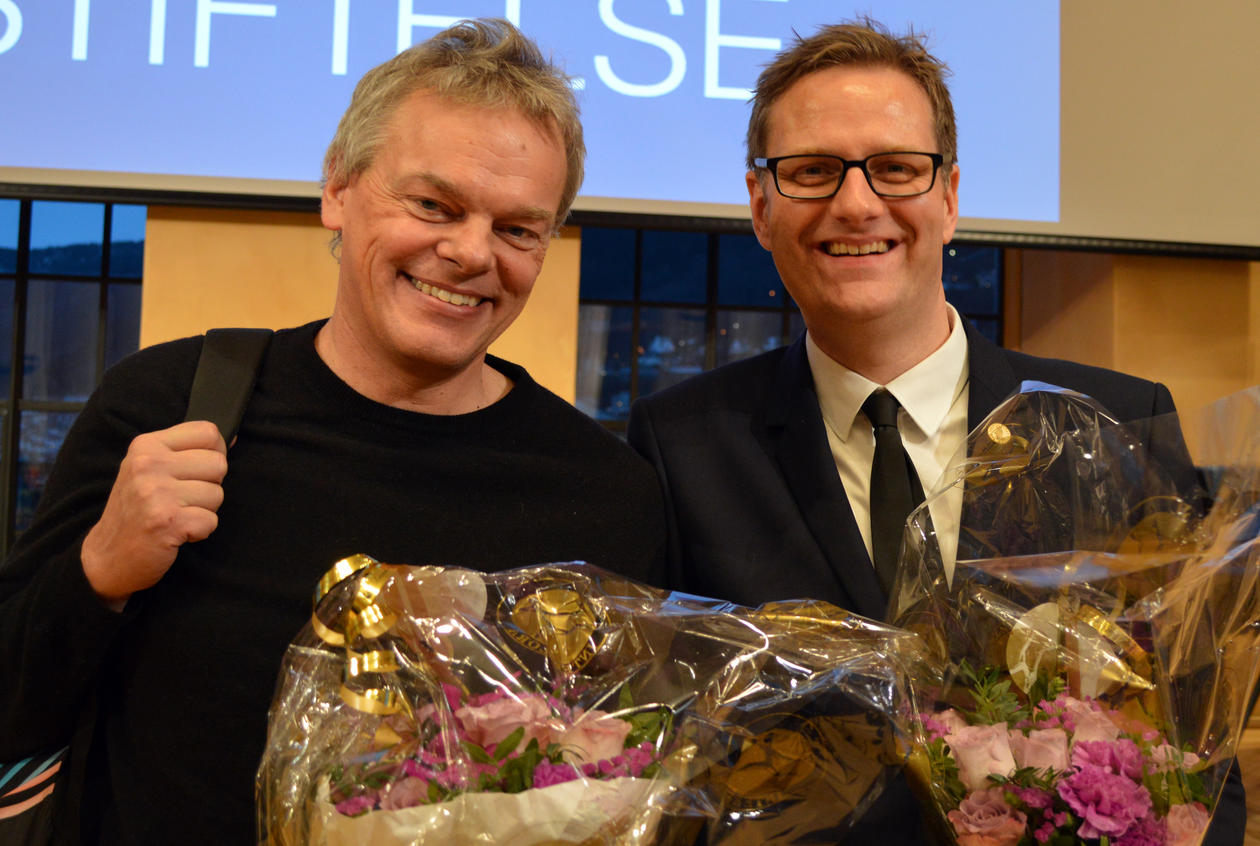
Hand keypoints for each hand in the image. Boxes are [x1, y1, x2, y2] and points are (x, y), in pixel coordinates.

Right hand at [81, 421, 227, 609]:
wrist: (107, 556)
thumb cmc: (136, 511)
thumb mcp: (148, 469)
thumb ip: (184, 451)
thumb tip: (231, 438)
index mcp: (146, 445)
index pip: (208, 432)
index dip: (214, 453)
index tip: (199, 470)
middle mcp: (149, 465)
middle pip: (218, 464)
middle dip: (209, 486)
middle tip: (183, 499)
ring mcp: (156, 493)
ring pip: (217, 494)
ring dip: (203, 510)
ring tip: (176, 515)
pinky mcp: (168, 521)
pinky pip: (211, 521)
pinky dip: (200, 531)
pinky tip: (177, 532)